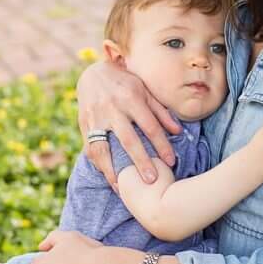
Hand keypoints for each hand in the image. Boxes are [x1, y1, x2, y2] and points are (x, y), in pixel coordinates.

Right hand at [76, 64, 179, 189]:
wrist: (92, 74)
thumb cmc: (124, 83)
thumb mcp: (144, 91)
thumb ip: (160, 111)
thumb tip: (178, 131)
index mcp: (131, 98)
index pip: (149, 126)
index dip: (161, 145)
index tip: (170, 162)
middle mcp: (113, 109)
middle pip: (128, 140)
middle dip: (140, 162)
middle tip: (150, 181)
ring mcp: (96, 118)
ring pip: (104, 148)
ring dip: (112, 170)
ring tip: (121, 188)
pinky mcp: (84, 125)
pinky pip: (91, 149)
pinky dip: (99, 165)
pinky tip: (109, 177)